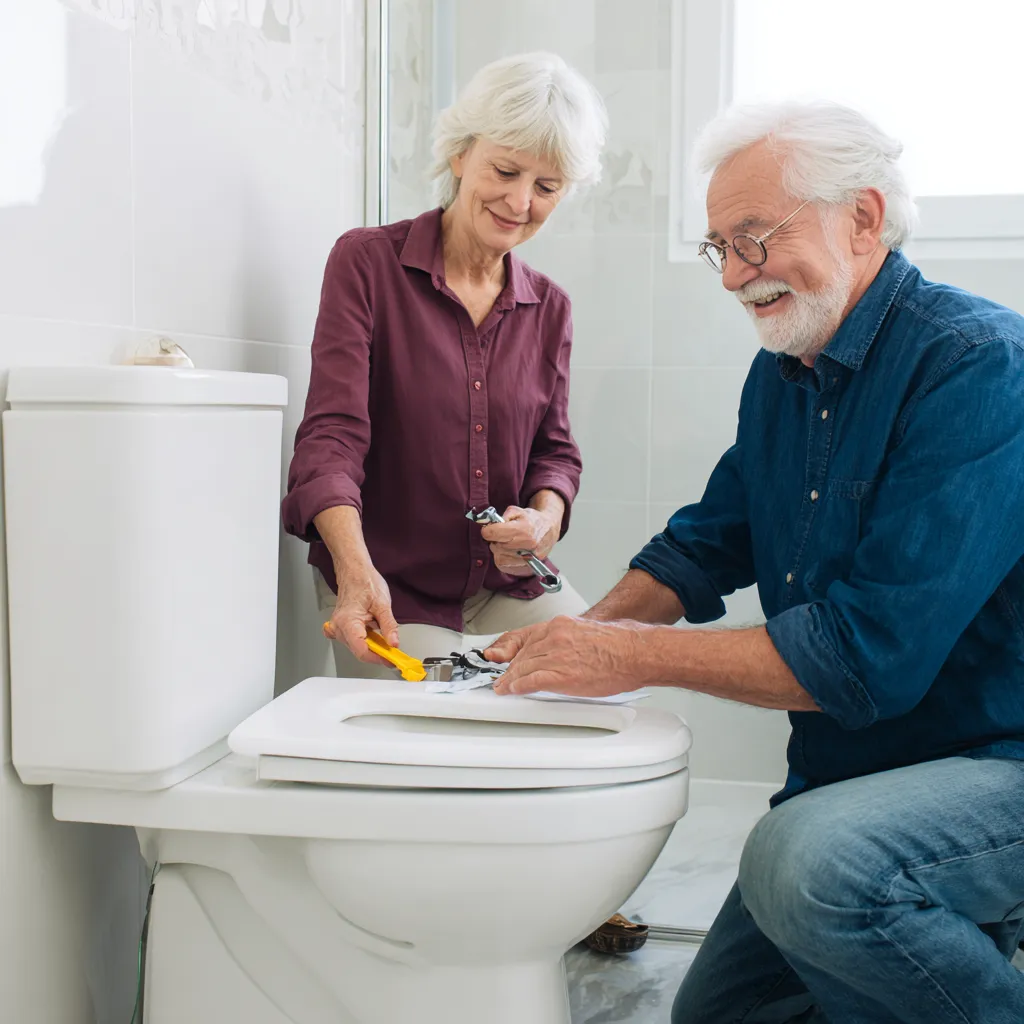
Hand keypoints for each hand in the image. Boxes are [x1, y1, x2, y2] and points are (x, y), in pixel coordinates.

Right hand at [323, 564, 400, 665]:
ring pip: (356, 647)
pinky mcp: (340, 627)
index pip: (362, 650)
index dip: (378, 658)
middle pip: (359, 651)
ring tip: (384, 638)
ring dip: (372, 646)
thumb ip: (389, 626)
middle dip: (377, 653)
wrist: (355, 572)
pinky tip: (372, 635)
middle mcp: (339, 627)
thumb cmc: (365, 582)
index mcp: (348, 622)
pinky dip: (364, 641)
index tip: (391, 659)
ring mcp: (338, 628)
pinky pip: (352, 641)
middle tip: (393, 650)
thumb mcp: (383, 604)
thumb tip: (394, 643)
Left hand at [479, 505, 558, 575]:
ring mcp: (528, 560)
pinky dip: (503, 558)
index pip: (494, 533)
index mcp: (524, 530)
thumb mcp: (516, 511)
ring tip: (507, 543)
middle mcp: (527, 547)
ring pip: (498, 557)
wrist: (549, 529)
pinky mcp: (527, 569)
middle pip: (495, 546)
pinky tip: (510, 552)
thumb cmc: (532, 520)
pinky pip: (504, 566)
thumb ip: (500, 517)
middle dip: (495, 540)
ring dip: (499, 550)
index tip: (489, 528)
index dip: (488, 530)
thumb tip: (487, 525)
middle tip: (502, 535)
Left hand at [489, 616, 649, 697]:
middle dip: (509, 667)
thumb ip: (569, 639)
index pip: (525, 635)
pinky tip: (511, 690)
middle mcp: (555, 636)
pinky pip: (530, 681)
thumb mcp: (587, 632)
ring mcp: (557, 654)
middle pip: (523, 653)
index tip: (499, 656)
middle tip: (501, 677)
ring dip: (510, 679)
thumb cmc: (620, 645)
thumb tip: (563, 651)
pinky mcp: (561, 674)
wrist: (635, 653)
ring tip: (503, 687)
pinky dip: (517, 686)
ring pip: (523, 666)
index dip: (508, 648)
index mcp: (561, 625)